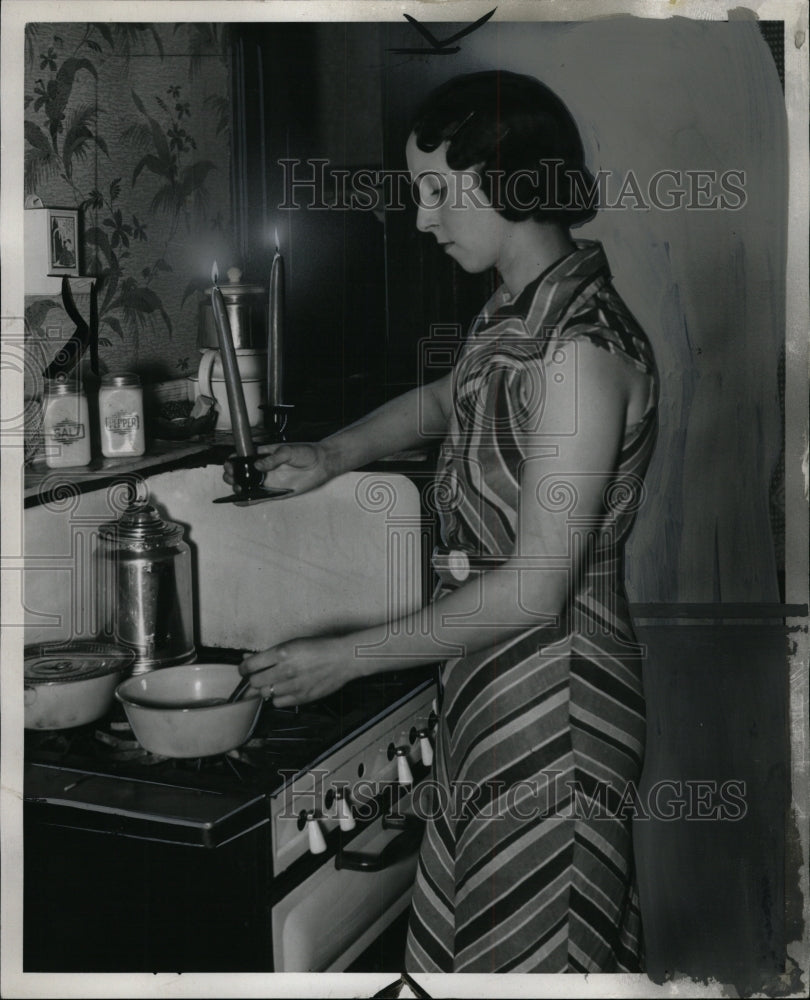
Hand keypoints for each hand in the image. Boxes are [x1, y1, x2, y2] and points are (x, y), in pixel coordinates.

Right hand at [223, 442, 333, 495]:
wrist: (321, 464)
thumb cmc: (305, 452)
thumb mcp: (288, 451)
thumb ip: (272, 458)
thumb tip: (257, 465)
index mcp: (263, 455)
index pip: (243, 458)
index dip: (233, 461)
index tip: (230, 463)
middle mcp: (263, 469)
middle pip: (241, 474)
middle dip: (232, 475)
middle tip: (232, 476)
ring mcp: (267, 481)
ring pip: (247, 487)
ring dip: (238, 488)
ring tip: (237, 488)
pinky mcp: (274, 492)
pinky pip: (258, 498)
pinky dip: (247, 501)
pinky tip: (239, 502)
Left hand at [239, 636, 357, 706]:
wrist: (343, 658)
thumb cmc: (320, 647)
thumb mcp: (293, 643)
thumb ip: (269, 653)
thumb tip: (247, 657)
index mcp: (282, 652)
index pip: (250, 666)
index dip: (243, 669)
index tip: (244, 670)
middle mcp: (285, 670)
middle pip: (255, 682)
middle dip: (254, 679)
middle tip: (260, 676)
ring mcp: (293, 685)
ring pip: (265, 693)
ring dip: (267, 688)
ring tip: (276, 682)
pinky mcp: (301, 697)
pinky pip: (278, 703)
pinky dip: (278, 698)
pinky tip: (285, 690)